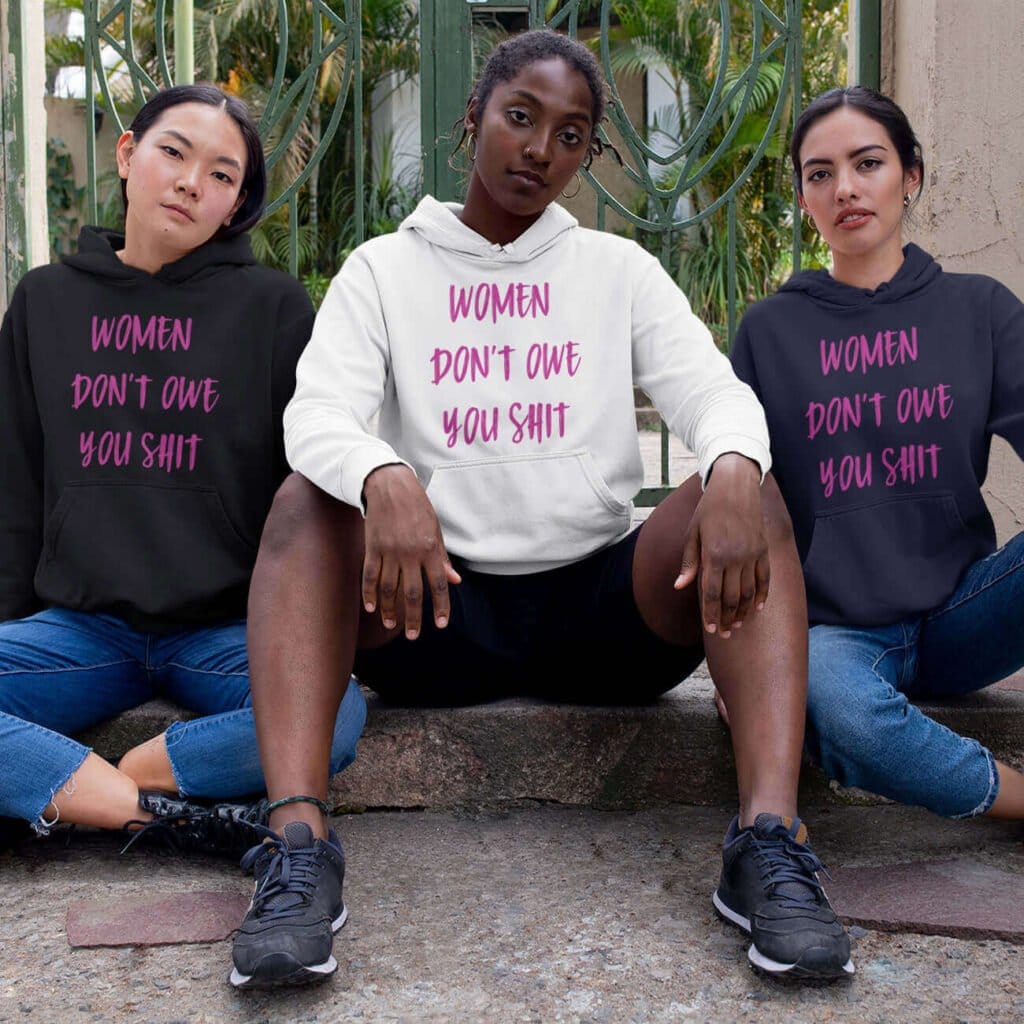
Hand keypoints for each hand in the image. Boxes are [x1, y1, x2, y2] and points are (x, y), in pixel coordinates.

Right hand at [361, 465, 460, 639]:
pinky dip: (370, 594)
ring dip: (390, 610)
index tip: (441, 625)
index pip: (438, 584)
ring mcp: (389, 551)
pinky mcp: (372, 548)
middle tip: (413, 636)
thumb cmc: (417, 507)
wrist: (389, 486)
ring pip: (389, 589)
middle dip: (413, 618)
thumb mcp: (435, 530)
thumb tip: (455, 581)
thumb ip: (443, 558)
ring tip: (391, 624)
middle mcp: (410, 553)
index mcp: (430, 549)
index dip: (441, 606)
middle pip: (412, 593)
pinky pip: (370, 576)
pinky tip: (372, 608)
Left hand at [674, 453, 768, 637]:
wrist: (736, 486)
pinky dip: (762, 595)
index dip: (711, 614)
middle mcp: (735, 557)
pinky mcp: (764, 550)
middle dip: (727, 619)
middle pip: (731, 598)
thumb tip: (679, 586)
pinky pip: (765, 578)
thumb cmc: (709, 509)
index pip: (712, 593)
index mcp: (714, 554)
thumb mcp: (692, 533)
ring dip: (744, 612)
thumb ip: (689, 562)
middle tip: (724, 634)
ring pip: (749, 592)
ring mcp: (752, 554)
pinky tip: (757, 608)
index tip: (711, 629)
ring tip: (738, 625)